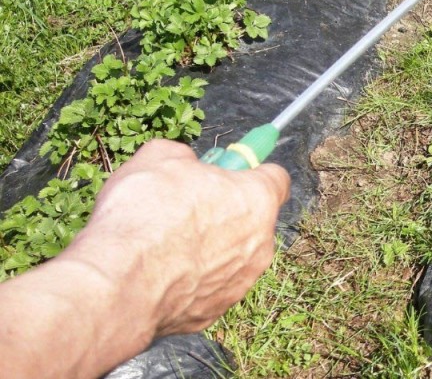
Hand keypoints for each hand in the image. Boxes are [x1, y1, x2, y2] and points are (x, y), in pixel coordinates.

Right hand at [61, 139, 290, 335]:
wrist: (120, 281)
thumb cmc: (145, 214)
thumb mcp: (159, 157)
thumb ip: (184, 156)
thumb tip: (185, 164)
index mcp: (257, 199)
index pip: (276, 178)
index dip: (250, 172)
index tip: (228, 172)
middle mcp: (261, 243)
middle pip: (253, 219)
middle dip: (225, 211)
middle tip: (185, 207)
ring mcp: (241, 281)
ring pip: (232, 256)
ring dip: (209, 248)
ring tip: (165, 244)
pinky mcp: (216, 310)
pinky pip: (209, 286)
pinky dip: (191, 279)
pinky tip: (160, 274)